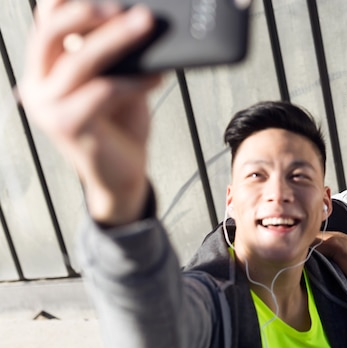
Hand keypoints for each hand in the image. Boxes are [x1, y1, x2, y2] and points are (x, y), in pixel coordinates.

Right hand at [19, 0, 160, 225]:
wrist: (121, 177)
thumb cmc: (120, 126)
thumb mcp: (116, 83)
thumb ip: (115, 56)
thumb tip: (138, 18)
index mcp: (44, 69)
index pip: (45, 21)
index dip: (64, 0)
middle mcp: (36, 85)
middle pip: (51, 32)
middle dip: (87, 12)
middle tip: (123, 5)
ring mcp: (47, 107)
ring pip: (79, 60)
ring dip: (117, 39)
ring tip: (147, 24)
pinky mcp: (68, 126)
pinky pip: (103, 91)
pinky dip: (133, 80)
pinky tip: (156, 77)